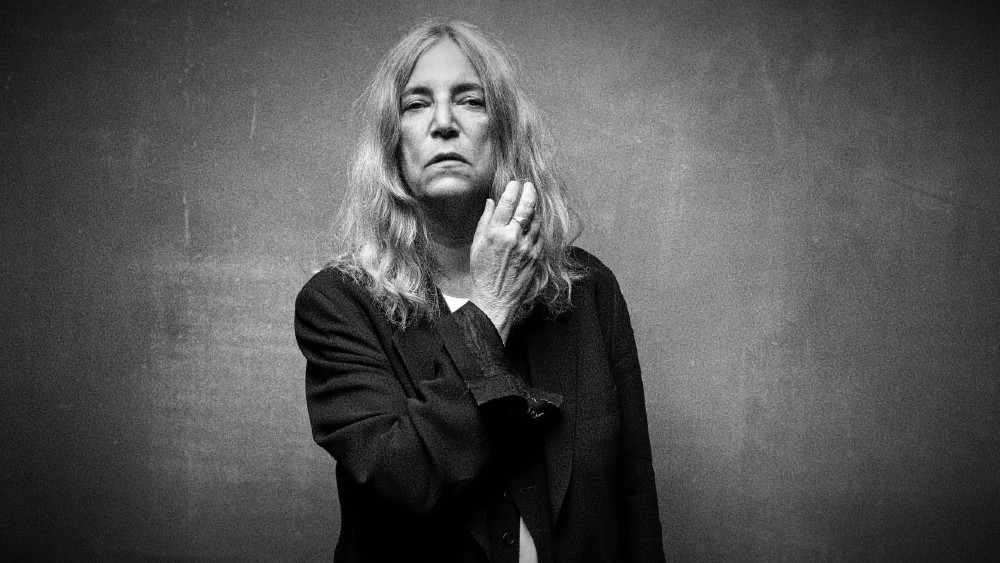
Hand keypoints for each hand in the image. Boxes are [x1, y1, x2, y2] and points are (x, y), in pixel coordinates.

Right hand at [469, 180, 540, 340]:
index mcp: (496, 233)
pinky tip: (535, 221)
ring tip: (532, 201)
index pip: (508, 203)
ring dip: (535, 208)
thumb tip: (492, 202)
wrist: (495, 298)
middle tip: (529, 186)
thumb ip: (485, 221)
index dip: (513, 189)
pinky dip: (538, 226)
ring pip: (536, 220)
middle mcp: (513, 238)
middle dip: (529, 192)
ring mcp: (527, 247)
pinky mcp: (536, 256)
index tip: (515, 183)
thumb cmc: (482, 272)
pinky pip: (540, 235)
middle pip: (526, 207)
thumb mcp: (477, 245)